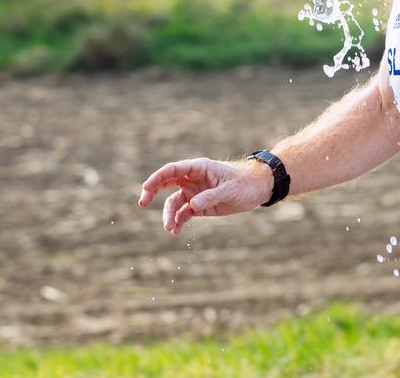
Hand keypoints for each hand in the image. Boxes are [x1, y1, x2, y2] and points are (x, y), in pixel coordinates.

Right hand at [137, 157, 272, 235]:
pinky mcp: (198, 206)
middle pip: (165, 183)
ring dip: (168, 215)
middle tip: (142, 202)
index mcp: (198, 168)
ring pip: (173, 202)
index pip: (172, 170)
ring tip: (170, 228)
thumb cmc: (245, 183)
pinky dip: (178, 222)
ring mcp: (194, 192)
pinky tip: (176, 231)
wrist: (257, 189)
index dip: (157, 177)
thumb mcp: (230, 190)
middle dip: (152, 192)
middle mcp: (192, 179)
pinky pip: (183, 213)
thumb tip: (192, 206)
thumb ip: (211, 196)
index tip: (146, 188)